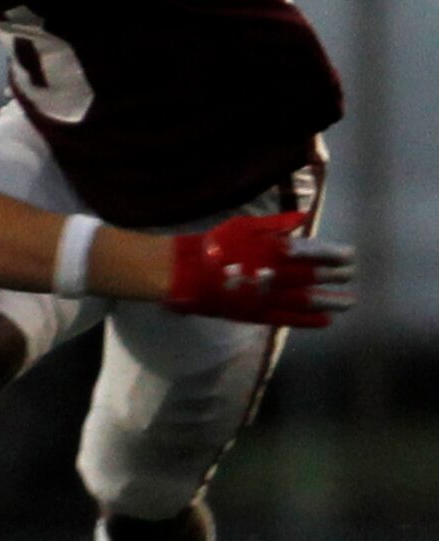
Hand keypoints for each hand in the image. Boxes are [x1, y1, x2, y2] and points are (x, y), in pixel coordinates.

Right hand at [165, 211, 354, 327]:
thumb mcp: (246, 225)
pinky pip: (289, 318)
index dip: (334, 256)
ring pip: (308, 301)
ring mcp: (270, 297)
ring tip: (348, 303)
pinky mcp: (260, 314)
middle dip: (336, 277)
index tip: (351, 257)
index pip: (314, 254)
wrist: (188, 272)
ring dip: (331, 302)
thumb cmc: (217, 244)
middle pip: (315, 278)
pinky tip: (326, 322)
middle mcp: (278, 275)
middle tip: (352, 277)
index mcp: (275, 251)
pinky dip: (309, 321)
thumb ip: (277, 224)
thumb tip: (303, 219)